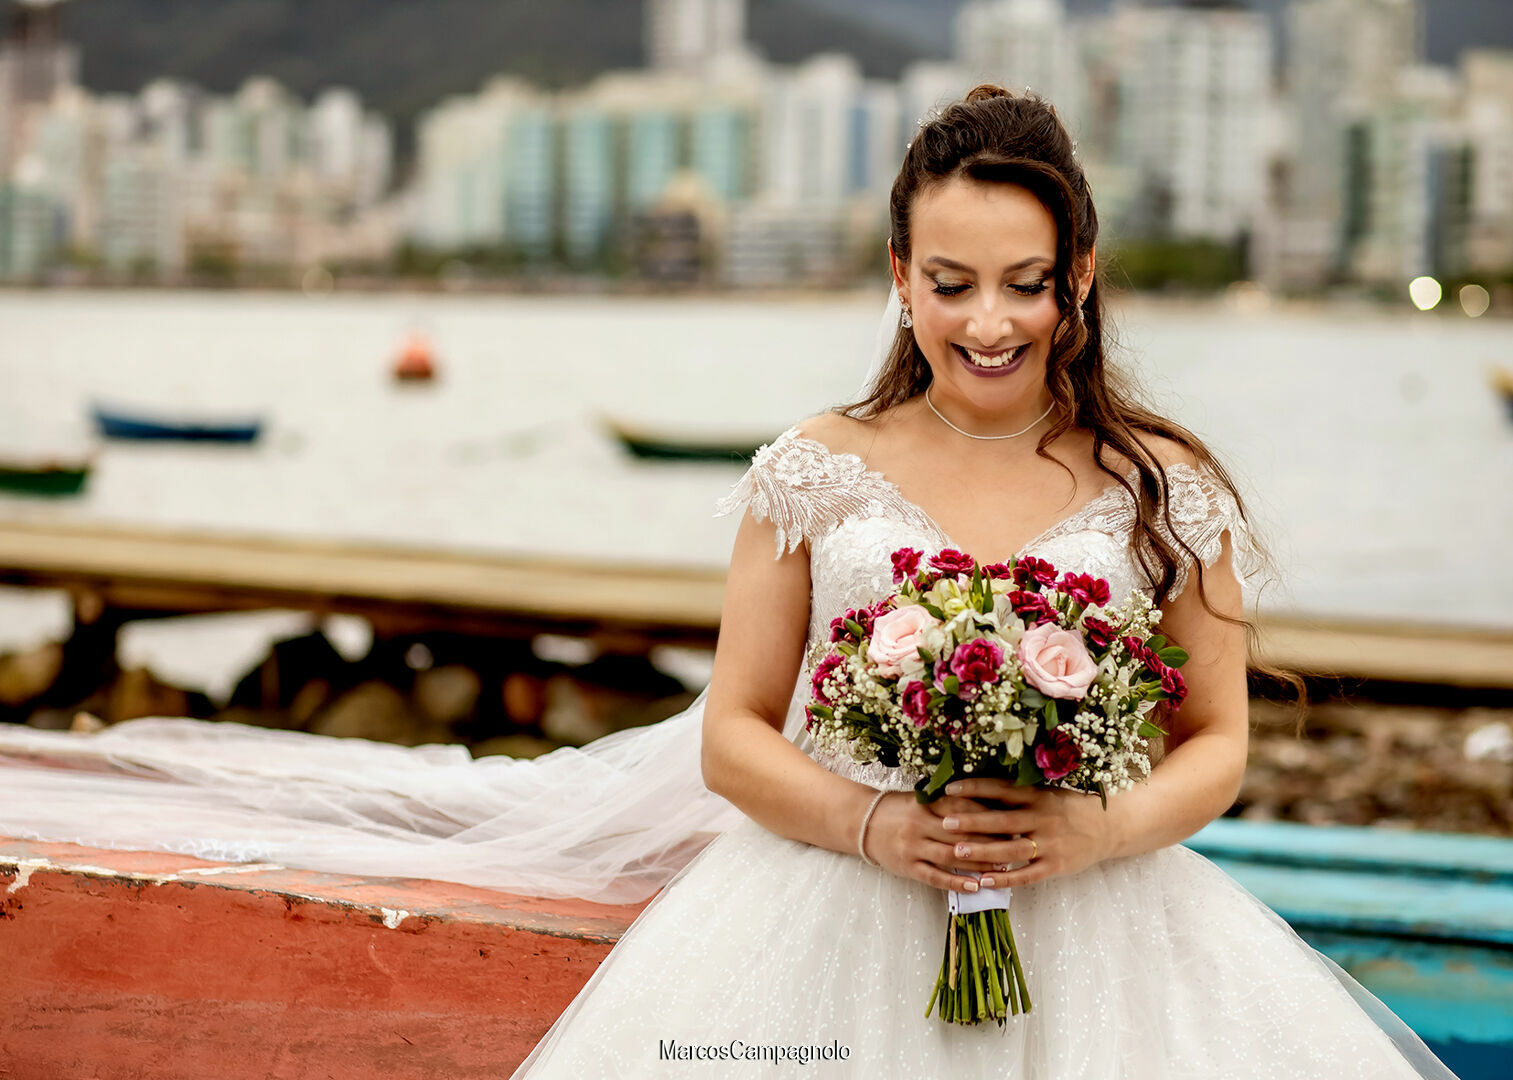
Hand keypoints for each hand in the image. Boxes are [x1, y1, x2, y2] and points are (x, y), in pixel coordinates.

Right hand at [861, 792, 1017, 892]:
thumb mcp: (922, 798)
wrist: (862, 823)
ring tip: (1003, 867)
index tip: (1012, 818)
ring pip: (952, 856)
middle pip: (962, 832)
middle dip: (992, 839)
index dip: (989, 814)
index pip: (963, 807)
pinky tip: (975, 886)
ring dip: (980, 862)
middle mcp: (920, 824)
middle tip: (1017, 844)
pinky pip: (935, 876)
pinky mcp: (908, 867)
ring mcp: (913, 847)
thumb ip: (949, 802)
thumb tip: (989, 806)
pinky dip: (956, 881)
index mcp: (926, 803)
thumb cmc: (899, 809)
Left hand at [930, 779, 1114, 887]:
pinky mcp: (1055, 865)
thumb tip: (980, 791)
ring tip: (956, 852)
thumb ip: (1019, 795)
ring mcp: (1049, 843)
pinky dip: (1004, 879)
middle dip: (972, 822)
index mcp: (1038, 796)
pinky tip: (983, 881)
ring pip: (1010, 850)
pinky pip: (1026, 875)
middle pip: (1001, 821)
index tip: (949, 788)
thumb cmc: (1070, 808)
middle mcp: (1042, 818)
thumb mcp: (1048, 793)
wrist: (1110, 826)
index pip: (1001, 789)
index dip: (975, 788)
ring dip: (982, 852)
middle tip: (945, 822)